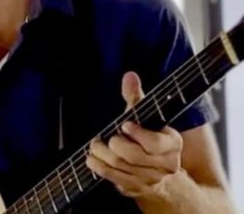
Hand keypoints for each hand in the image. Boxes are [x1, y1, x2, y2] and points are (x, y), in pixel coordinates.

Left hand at [86, 71, 183, 197]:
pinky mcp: (136, 188)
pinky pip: (113, 178)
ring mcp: (150, 179)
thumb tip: (129, 76)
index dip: (137, 133)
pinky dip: (98, 167)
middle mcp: (165, 165)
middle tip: (105, 137)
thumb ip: (137, 98)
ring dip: (101, 154)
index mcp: (172, 144)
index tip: (124, 125)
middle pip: (133, 155)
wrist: (163, 173)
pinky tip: (92, 158)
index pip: (155, 142)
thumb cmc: (150, 138)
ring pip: (120, 166)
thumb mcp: (147, 118)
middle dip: (114, 144)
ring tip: (95, 145)